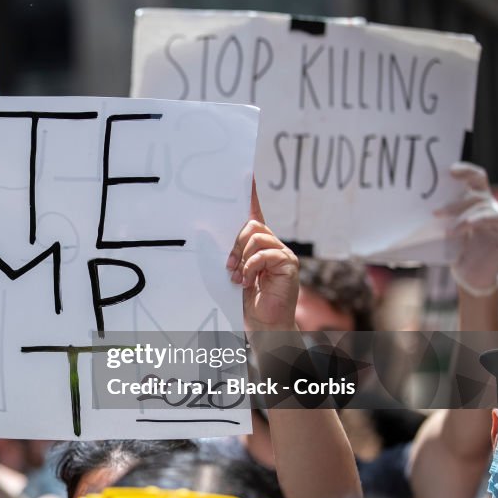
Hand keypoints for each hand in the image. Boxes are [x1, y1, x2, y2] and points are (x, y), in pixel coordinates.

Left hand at [227, 180, 298, 330]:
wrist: (263, 323)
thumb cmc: (245, 299)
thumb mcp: (233, 271)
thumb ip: (230, 253)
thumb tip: (209, 236)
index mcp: (257, 244)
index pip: (256, 213)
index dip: (253, 194)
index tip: (249, 173)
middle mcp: (272, 244)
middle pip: (251, 225)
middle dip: (235, 244)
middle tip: (229, 266)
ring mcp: (282, 254)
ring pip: (256, 237)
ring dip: (242, 258)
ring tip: (238, 277)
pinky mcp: (288, 264)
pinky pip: (265, 254)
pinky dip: (251, 267)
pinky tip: (247, 281)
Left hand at [435, 162, 497, 295]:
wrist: (470, 276)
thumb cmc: (454, 252)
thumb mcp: (439, 234)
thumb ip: (428, 223)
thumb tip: (399, 220)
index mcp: (473, 202)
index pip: (474, 177)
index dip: (465, 169)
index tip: (450, 168)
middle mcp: (487, 205)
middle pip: (480, 182)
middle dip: (466, 176)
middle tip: (449, 178)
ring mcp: (497, 218)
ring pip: (482, 203)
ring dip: (460, 208)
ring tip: (439, 218)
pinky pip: (495, 219)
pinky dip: (476, 221)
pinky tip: (460, 228)